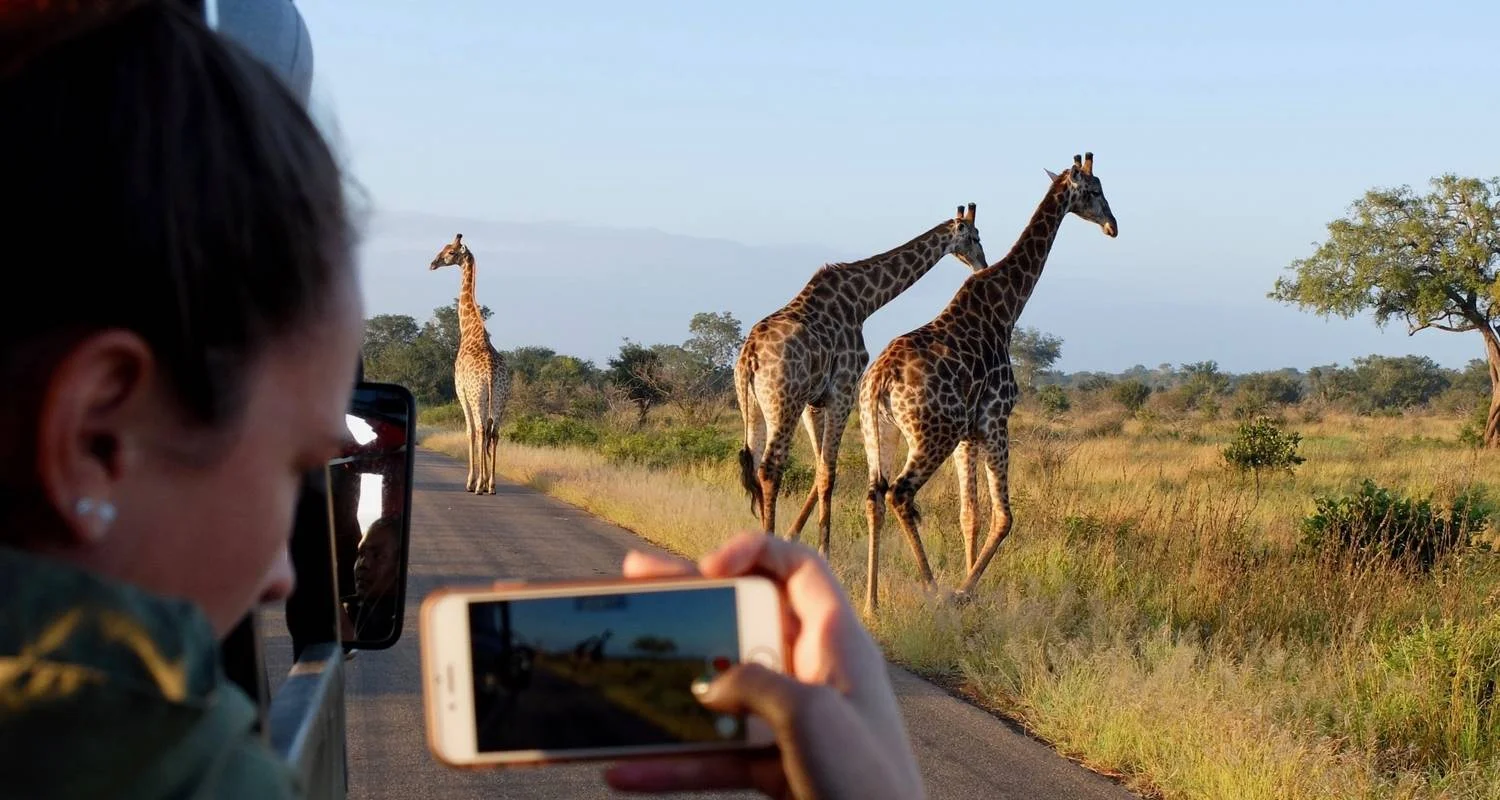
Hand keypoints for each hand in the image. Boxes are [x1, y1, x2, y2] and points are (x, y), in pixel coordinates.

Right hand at [603, 532, 924, 799]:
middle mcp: (815, 673)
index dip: (754, 552)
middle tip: (640, 578)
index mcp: (837, 642)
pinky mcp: (778, 767)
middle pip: (745, 620)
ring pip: (722, 690)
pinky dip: (673, 762)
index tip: (709, 569)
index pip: (800, 568)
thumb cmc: (870, 783)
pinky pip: (716, 755)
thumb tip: (711, 686)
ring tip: (619, 663)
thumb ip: (752, 683)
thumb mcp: (808, 716)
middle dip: (691, 602)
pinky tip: (628, 769)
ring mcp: (794, 721)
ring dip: (670, 682)